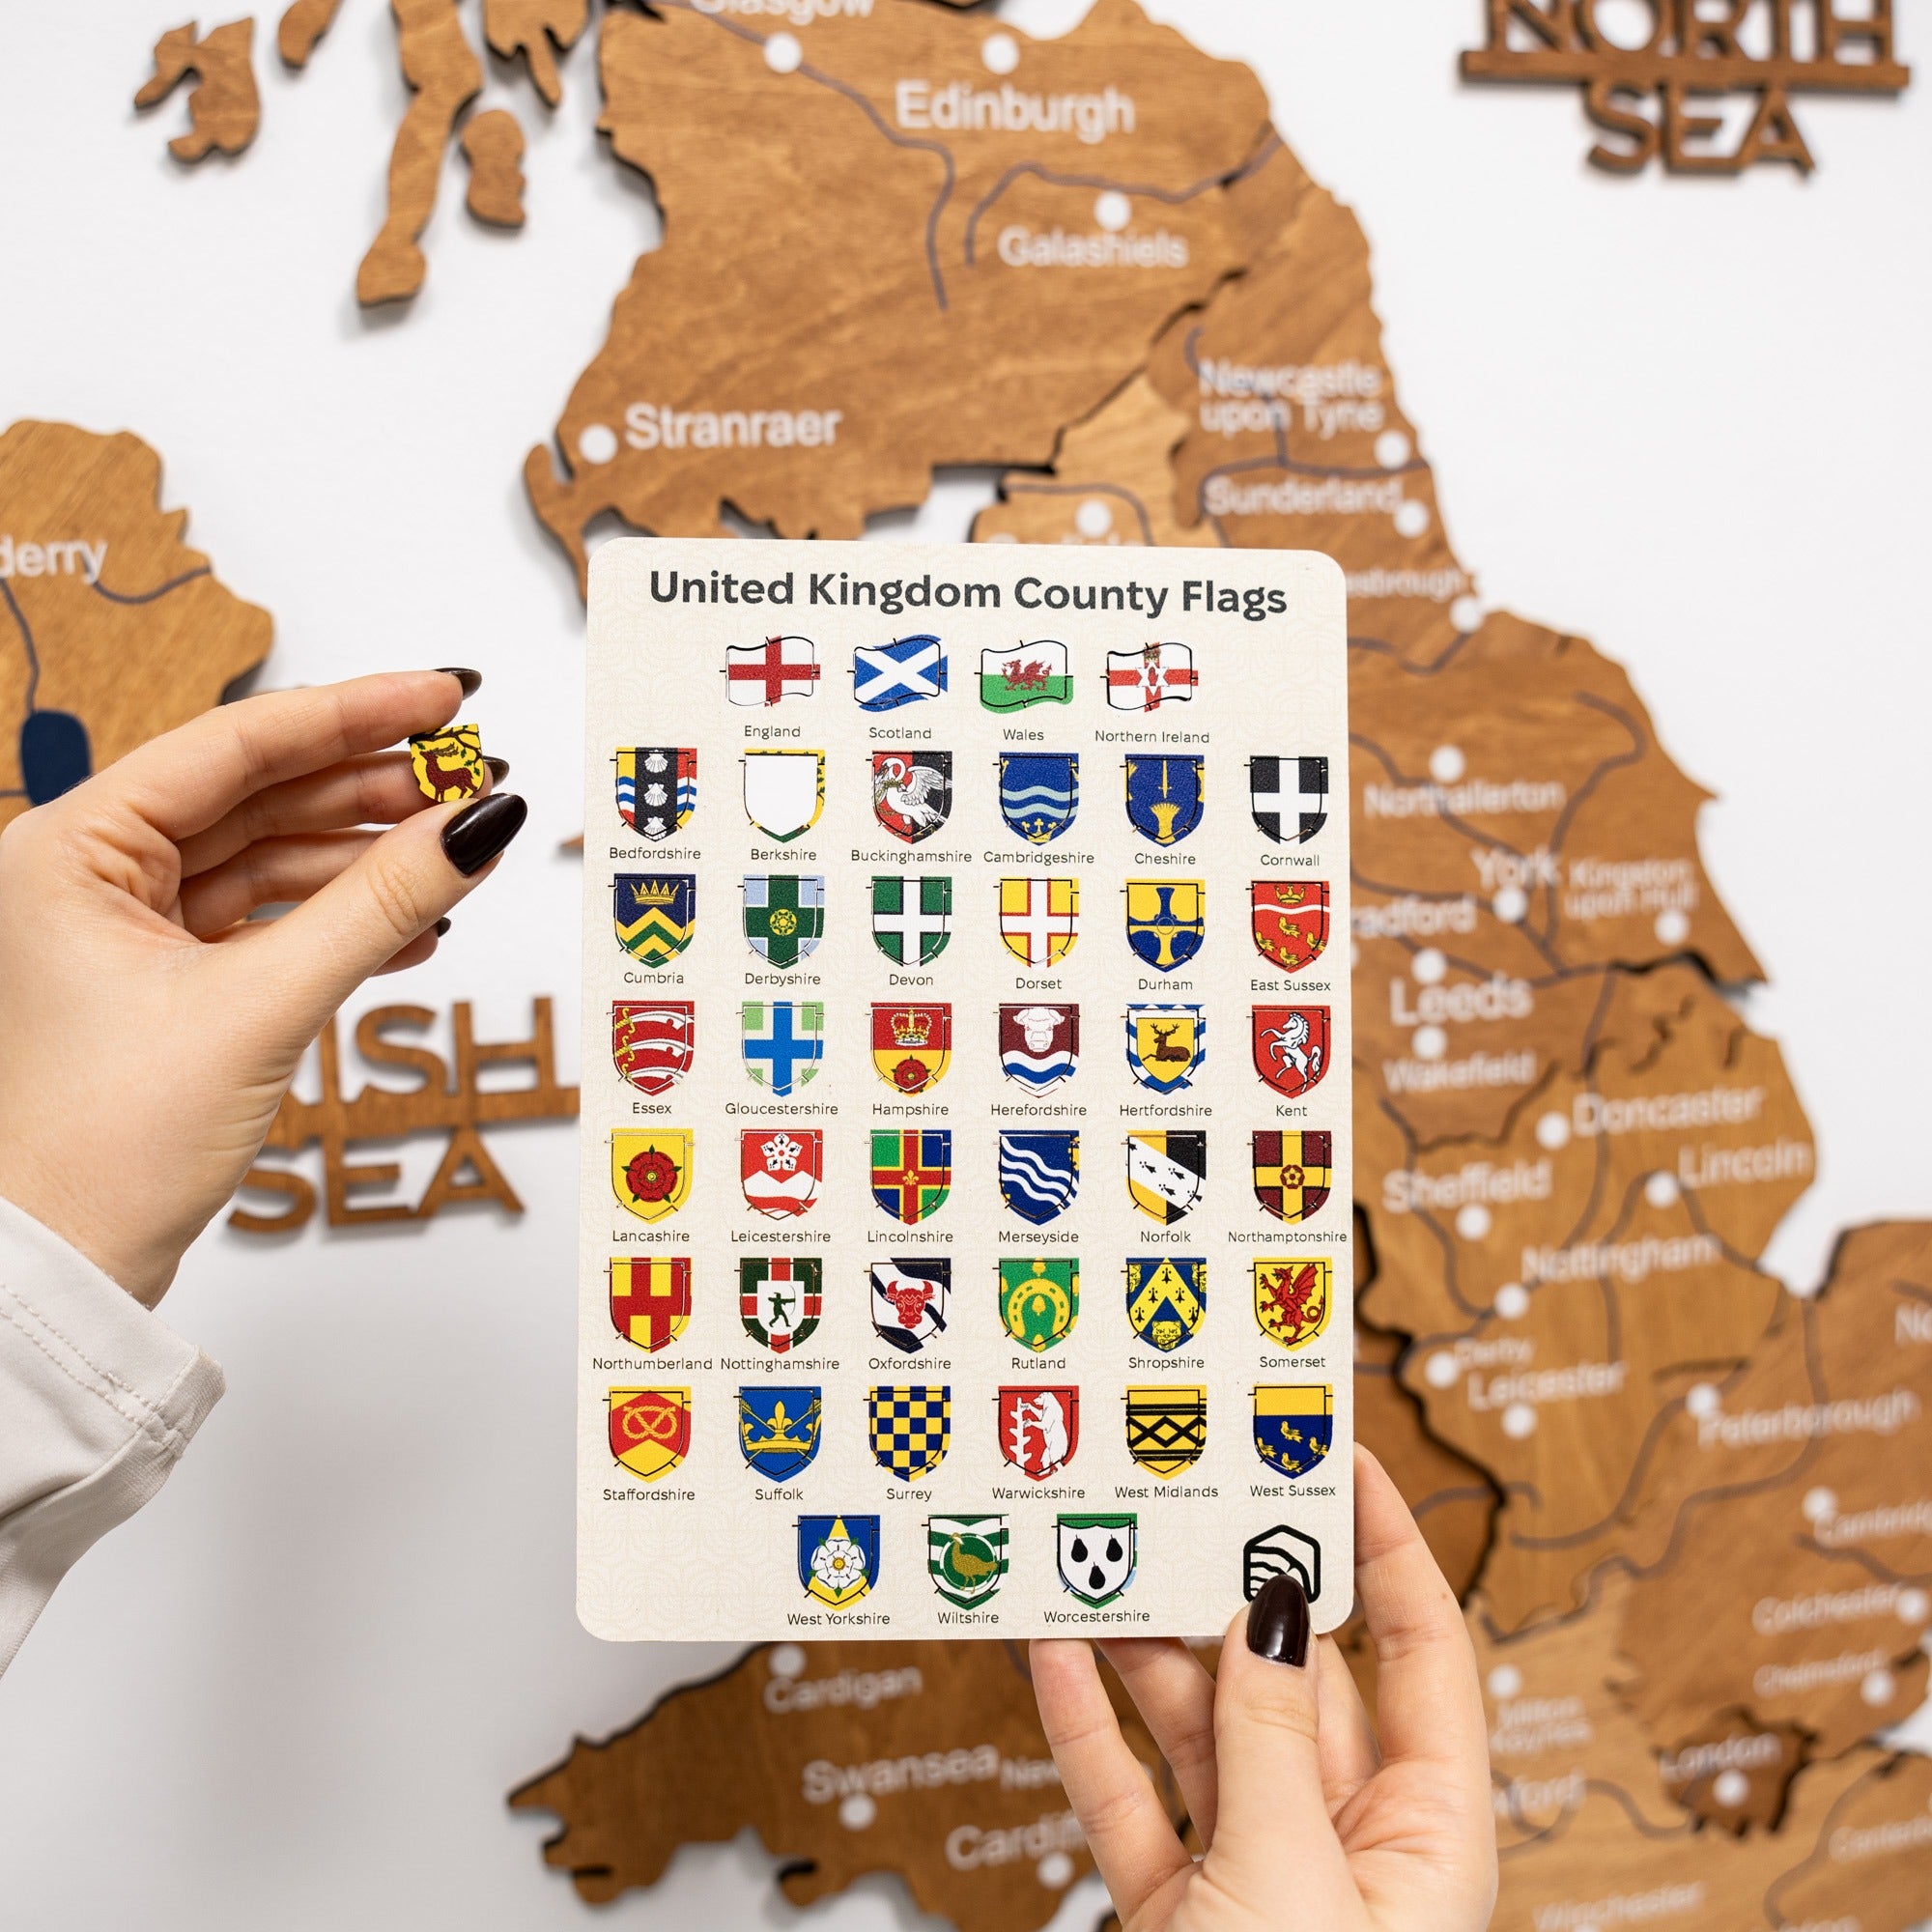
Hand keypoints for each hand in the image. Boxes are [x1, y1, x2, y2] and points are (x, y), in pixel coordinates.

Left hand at [0, 671, 526, 1305]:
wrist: (63, 1268)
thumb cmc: (106, 1143)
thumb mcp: (264, 1005)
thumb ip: (381, 903)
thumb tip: (479, 824)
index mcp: (72, 847)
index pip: (235, 743)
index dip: (355, 712)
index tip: (446, 696)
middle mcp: (92, 873)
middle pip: (261, 794)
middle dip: (374, 788)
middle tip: (475, 776)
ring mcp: (129, 928)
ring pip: (273, 857)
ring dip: (369, 858)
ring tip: (461, 852)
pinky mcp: (168, 981)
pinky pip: (272, 921)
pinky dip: (344, 920)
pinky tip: (418, 926)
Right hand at [1032, 1448, 1495, 1931]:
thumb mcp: (1293, 1875)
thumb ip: (1270, 1739)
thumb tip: (1269, 1613)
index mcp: (1426, 1837)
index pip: (1422, 1656)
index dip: (1389, 1551)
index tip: (1345, 1462)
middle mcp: (1345, 1845)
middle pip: (1293, 1680)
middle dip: (1234, 1595)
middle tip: (1190, 1508)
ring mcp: (1254, 1872)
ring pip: (1201, 1730)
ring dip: (1146, 1655)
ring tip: (1102, 1573)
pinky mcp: (1174, 1907)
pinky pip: (1131, 1798)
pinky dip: (1090, 1729)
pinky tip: (1059, 1658)